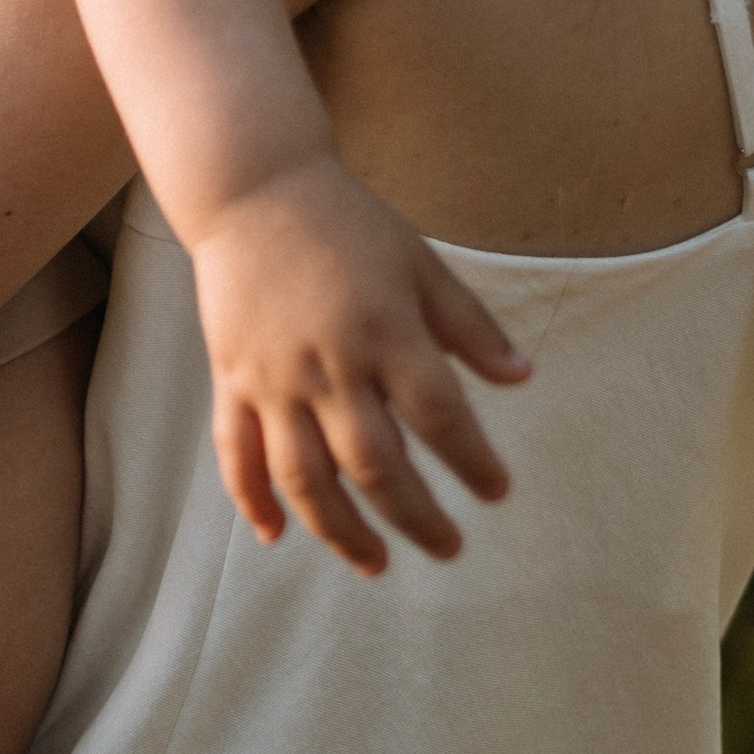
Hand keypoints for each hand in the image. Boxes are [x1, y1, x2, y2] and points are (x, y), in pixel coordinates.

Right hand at [190, 153, 528, 573]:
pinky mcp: (231, 380)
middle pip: (374, 462)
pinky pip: (237, 453)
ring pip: (304, 476)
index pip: (438, 414)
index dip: (471, 460)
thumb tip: (522, 378)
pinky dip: (252, 499)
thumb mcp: (420, 262)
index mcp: (385, 330)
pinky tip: (277, 537)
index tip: (497, 491)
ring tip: (377, 564)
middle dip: (415, 515)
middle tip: (449, 548)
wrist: (251, 189)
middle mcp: (328, 363)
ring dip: (341, 529)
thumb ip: (469, 325)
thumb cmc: (346, 224)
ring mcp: (273, 377)